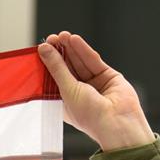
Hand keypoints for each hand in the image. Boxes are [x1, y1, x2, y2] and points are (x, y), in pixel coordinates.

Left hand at [38, 32, 154, 150]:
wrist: (116, 122)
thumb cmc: (90, 115)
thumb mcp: (67, 90)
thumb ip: (57, 68)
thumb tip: (45, 50)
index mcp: (65, 101)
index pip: (54, 77)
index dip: (49, 62)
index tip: (43, 47)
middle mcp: (79, 91)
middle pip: (67, 67)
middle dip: (60, 52)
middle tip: (52, 38)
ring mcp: (94, 83)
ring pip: (80, 62)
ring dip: (71, 49)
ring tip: (62, 36)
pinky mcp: (107, 75)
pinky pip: (93, 61)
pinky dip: (84, 50)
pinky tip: (75, 40)